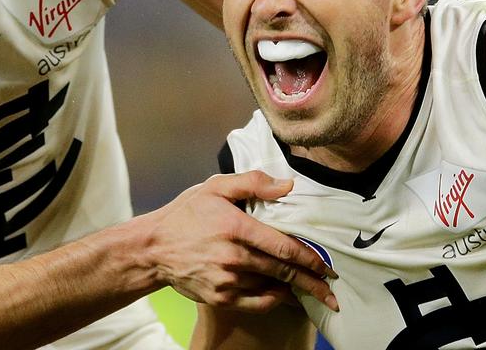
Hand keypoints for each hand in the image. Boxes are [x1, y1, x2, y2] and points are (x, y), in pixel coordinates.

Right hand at [142, 170, 338, 312]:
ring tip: (314, 292)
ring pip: (271, 287)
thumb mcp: (215, 187)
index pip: (284, 246)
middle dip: (312, 281)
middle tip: (332, 289)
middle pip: (283, 271)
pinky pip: (256, 303)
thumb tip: (288, 186)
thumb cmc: (187, 214)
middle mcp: (234, 257)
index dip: (310, 257)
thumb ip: (253, 182)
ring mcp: (227, 281)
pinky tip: (285, 296)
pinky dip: (274, 301)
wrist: (153, 248)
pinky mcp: (220, 297)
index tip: (328, 265)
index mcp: (237, 228)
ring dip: (295, 290)